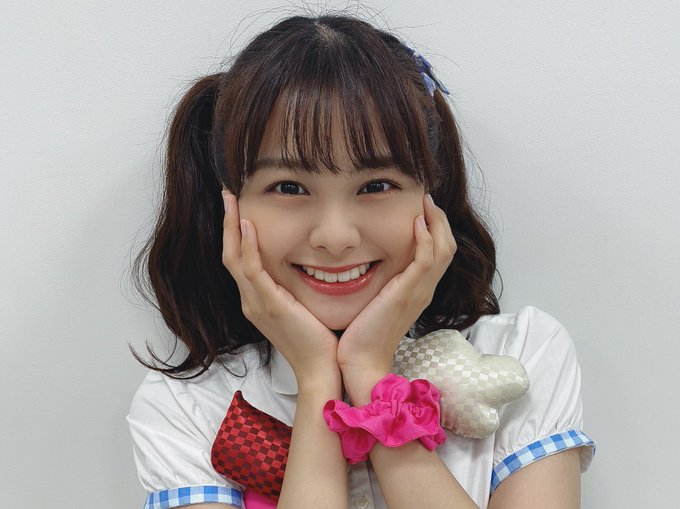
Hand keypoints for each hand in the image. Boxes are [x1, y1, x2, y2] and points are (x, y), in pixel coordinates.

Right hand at [221, 190, 339, 386]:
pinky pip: (252, 271)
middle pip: (230, 255)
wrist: (321, 371)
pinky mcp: (269, 306)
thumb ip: (294, 290)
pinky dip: (248, 247)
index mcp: (258, 301)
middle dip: (228, 224)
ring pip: (234, 259)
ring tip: (231, 201)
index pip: (240, 260)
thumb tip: (304, 268)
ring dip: (232, 227)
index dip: (236, 234)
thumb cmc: (317, 342)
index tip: (238, 209)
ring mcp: (256, 304)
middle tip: (228, 195)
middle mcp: (251, 301)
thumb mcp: (301, 309)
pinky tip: (249, 226)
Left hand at [337, 194, 455, 402]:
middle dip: (439, 220)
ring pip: (443, 250)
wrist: (361, 360)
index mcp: (418, 290)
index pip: (438, 253)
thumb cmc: (363, 334)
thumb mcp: (375, 301)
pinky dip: (425, 239)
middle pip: (447, 247)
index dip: (435, 229)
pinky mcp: (408, 293)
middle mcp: (424, 289)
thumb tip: (367, 262)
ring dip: (436, 222)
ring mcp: (420, 291)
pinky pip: (427, 260)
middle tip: (426, 199)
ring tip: (425, 203)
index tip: (422, 209)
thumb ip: (379, 282)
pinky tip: (416, 223)